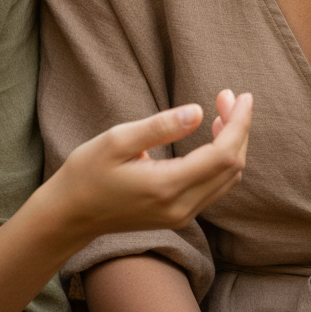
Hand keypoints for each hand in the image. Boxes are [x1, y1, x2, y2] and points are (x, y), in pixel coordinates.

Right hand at [48, 89, 252, 244]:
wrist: (68, 216)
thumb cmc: (87, 173)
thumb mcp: (117, 140)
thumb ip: (159, 127)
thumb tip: (198, 111)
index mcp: (167, 187)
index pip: (224, 155)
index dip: (239, 123)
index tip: (242, 95)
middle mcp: (180, 207)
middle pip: (232, 166)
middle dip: (238, 128)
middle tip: (228, 96)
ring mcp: (181, 216)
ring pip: (228, 178)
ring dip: (233, 142)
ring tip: (224, 109)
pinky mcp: (178, 215)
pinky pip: (216, 186)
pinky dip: (223, 158)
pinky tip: (215, 134)